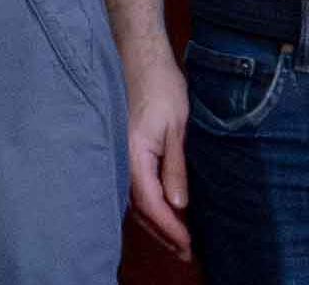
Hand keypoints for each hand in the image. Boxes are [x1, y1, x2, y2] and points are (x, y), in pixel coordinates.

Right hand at [121, 39, 191, 255]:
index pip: (152, 205)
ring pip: (136, 201)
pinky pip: (134, 187)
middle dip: (164, 234)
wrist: (138, 55)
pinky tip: (162, 211)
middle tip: (186, 252)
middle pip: (141, 210)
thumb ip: (175, 168)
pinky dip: (149, 205)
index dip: (170, 229)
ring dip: (156, 222)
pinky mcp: (124, 150)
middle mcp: (122, 160)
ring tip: (177, 239)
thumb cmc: (159, 85)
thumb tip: (179, 206)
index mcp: (134, 156)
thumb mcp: (176, 127)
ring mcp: (121, 156)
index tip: (188, 245)